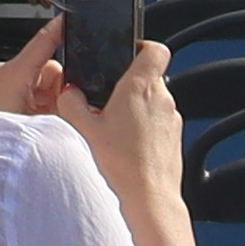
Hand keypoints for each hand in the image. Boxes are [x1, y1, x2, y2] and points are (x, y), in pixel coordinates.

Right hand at [0, 22, 183, 202]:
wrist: (148, 200)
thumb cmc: (121, 165)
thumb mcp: (84, 129)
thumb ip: (72, 103)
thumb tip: (69, 92)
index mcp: (140, 87)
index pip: (154, 49)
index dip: (141, 45)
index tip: (126, 51)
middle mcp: (162, 99)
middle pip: (148, 77)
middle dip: (127, 85)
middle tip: (106, 101)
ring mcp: (172, 120)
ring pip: (153, 102)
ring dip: (136, 109)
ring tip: (114, 129)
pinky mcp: (175, 139)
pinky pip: (158, 124)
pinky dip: (144, 128)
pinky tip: (126, 147)